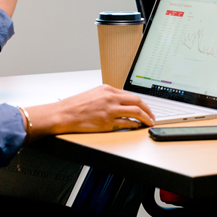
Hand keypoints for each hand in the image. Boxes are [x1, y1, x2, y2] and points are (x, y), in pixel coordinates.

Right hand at [40, 85, 154, 135]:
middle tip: (152, 116)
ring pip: (136, 112)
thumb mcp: (94, 94)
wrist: (64, 114)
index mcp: (108, 89)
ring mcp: (110, 110)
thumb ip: (108, 96)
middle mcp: (111, 98)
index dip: (142, 102)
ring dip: (145, 118)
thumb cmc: (76, 106)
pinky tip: (137, 127)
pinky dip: (135, 125)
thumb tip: (122, 102)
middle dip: (148, 110)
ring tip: (149, 122)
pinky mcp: (107, 122)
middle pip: (137, 102)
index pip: (131, 95)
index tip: (146, 108)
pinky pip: (126, 123)